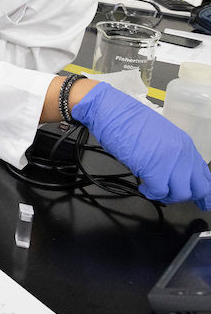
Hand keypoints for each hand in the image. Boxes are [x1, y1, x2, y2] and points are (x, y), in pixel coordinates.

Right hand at [72, 82, 210, 205]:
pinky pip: (159, 192)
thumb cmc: (129, 121)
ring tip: (153, 189)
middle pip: (198, 188)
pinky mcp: (153, 168)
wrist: (112, 111)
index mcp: (185, 144)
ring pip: (180, 193)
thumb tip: (176, 174)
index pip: (204, 175)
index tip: (202, 203)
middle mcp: (182, 152)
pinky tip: (144, 187)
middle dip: (184, 196)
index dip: (204, 194)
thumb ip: (172, 154)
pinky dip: (151, 194)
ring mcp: (169, 160)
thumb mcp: (159, 136)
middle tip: (168, 195)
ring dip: (166, 196)